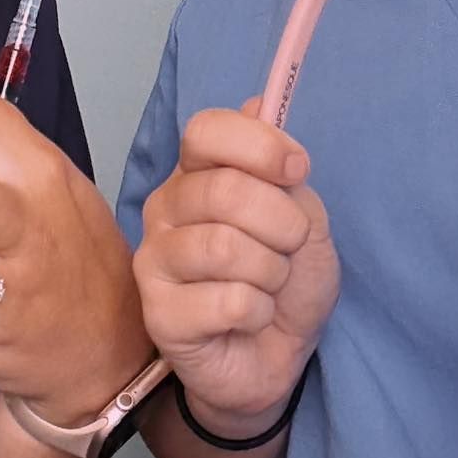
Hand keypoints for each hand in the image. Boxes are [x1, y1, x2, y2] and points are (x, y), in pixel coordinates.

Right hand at [134, 102, 338, 433]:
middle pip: (222, 190)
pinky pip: (227, 301)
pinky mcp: (159, 314)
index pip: (205, 131)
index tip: (298, 171)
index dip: (258, 145)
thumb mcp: (302, 216)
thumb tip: (259, 102)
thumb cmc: (285, 280)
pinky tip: (251, 318)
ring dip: (271, 271)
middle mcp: (165, 209)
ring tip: (268, 286)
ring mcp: (154, 261)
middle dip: (281, 223)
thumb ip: (280, 167)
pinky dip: (259, 311)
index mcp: (196, 174)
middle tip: (289, 247)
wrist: (277, 355)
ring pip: (225, 248)